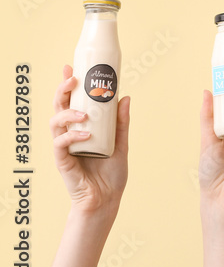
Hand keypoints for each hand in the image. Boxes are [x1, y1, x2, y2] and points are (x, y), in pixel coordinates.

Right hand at [49, 64, 129, 214]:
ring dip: (68, 113)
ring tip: (84, 113)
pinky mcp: (63, 161)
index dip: (68, 85)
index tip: (70, 67)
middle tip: (73, 79)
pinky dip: (72, 136)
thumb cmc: (111, 173)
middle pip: (59, 107)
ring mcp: (65, 147)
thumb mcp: (121, 143)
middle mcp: (70, 134)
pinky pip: (61, 144)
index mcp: (82, 127)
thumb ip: (121, 122)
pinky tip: (85, 134)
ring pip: (55, 123)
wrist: (107, 199)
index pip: (71, 102)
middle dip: (63, 90)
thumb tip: (125, 97)